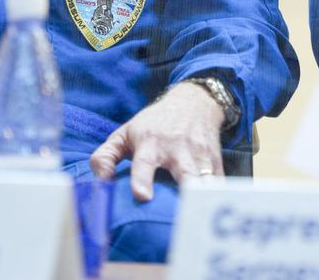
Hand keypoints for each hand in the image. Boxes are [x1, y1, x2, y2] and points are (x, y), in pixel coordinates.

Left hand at [88, 81, 224, 200]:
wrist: (193, 102)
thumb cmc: (153, 124)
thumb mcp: (124, 133)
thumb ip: (105, 157)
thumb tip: (100, 183)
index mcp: (151, 141)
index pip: (145, 161)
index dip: (142, 179)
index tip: (142, 196)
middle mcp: (177, 148)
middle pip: (185, 172)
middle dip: (185, 188)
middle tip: (181, 212)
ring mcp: (199, 154)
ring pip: (206, 179)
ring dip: (203, 197)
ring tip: (198, 216)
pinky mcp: (216, 161)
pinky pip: (219, 183)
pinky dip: (216, 197)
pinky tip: (211, 209)